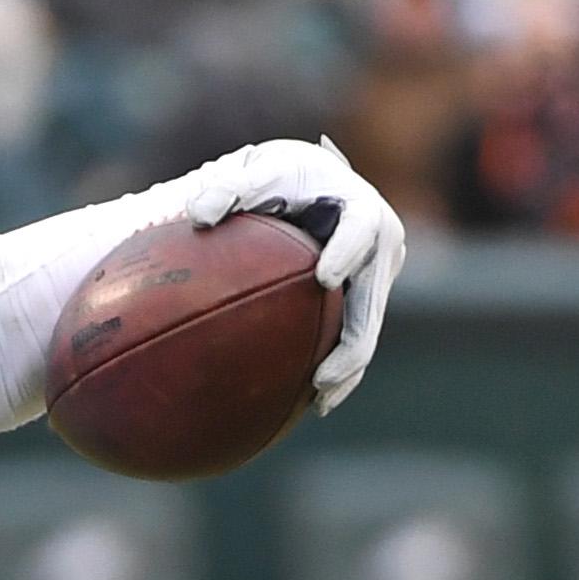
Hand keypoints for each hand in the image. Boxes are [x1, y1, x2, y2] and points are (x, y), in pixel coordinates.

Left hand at [172, 136, 406, 416]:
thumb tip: (198, 215)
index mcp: (358, 206)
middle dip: (354, 337)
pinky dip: (340, 367)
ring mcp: (375, 273)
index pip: (361, 227)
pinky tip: (314, 403)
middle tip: (325, 372)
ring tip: (320, 399)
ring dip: (349, 364)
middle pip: (373, 295)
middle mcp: (380, 241)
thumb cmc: (275, 180)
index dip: (346, 250)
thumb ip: (227, 190)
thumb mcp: (253, 177)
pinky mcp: (364, 296)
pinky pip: (356, 335)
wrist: (307, 185)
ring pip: (369, 324)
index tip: (323, 277)